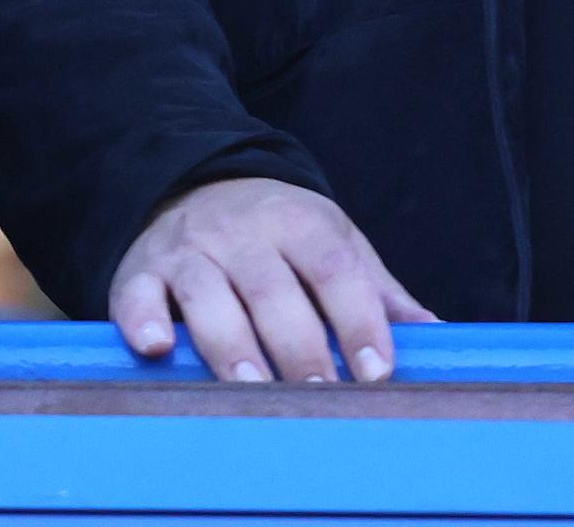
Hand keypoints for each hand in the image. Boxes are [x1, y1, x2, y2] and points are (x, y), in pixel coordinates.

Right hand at [109, 177, 438, 383]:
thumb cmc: (278, 230)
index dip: (358, 318)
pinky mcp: (141, 270)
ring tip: (251, 387)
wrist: (195, 181)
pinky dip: (143, 319)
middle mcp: (244, 232)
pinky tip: (158, 347)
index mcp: (301, 222)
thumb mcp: (334, 239)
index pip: (335, 267)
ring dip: (230, 343)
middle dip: (298, 342)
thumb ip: (377, 290)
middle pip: (273, 287)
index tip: (377, 370)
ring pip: (209, 293)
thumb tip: (435, 334)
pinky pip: (138, 293)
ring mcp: (190, 249)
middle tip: (319, 393)